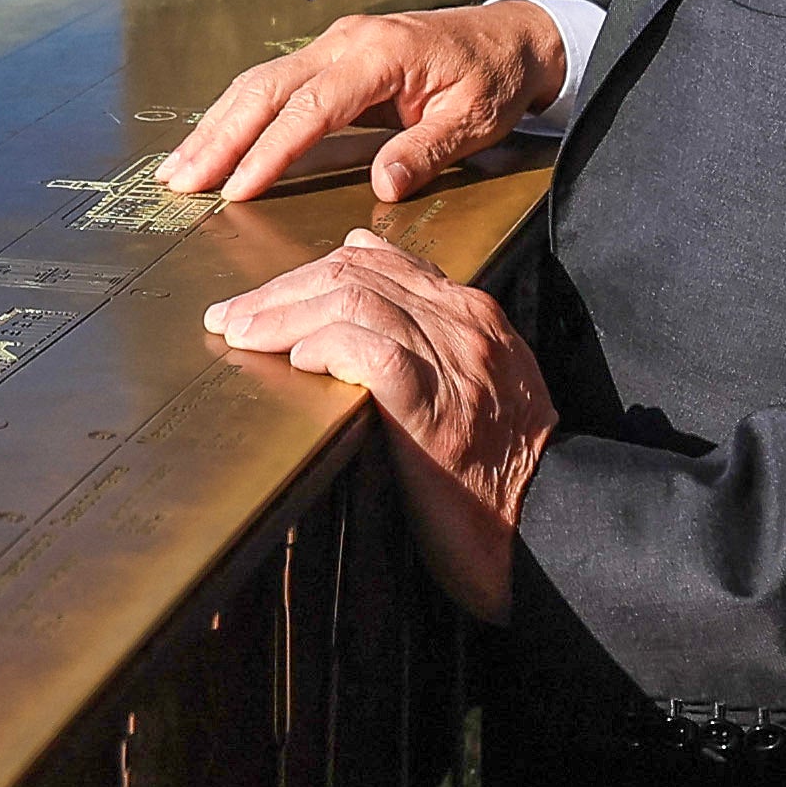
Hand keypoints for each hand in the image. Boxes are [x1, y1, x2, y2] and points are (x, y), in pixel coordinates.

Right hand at [157, 5, 565, 207]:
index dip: (270, 150)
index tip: (237, 189)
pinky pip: (273, 81)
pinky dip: (236, 112)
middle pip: (266, 88)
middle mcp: (346, 41)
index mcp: (381, 54)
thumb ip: (426, 150)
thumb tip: (383, 186)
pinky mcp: (330, 53)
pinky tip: (213, 141)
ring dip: (217, 125)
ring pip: (259, 82)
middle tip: (180, 181)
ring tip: (179, 169)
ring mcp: (333, 43)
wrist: (511, 37)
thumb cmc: (494, 79)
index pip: (311, 107)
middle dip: (219, 137)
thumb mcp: (475, 121)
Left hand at [200, 231, 553, 618]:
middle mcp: (465, 323)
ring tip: (241, 335)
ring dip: (284, 314)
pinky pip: (369, 350)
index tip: (266, 297)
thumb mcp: (476, 392)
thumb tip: (354, 333)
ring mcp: (454, 360)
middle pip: (355, 272)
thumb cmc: (505, 475)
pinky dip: (324, 345)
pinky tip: (296, 360)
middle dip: (282, 289)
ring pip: (353, 299)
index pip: (380, 260)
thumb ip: (430, 352)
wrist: (555, 526)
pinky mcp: (435, 405)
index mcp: (474, 315)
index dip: (312, 272)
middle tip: (231, 315)